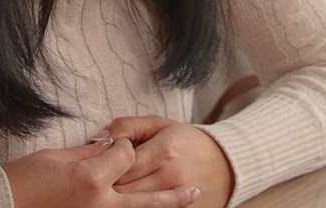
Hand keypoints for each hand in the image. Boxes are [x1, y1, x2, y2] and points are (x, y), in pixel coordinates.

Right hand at [3, 136, 202, 207]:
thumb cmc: (22, 182)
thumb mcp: (54, 158)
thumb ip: (88, 152)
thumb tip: (110, 145)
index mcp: (91, 177)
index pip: (125, 155)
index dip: (123, 147)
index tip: (115, 146)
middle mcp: (101, 202)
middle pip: (147, 192)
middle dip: (172, 187)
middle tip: (196, 186)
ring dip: (168, 206)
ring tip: (192, 199)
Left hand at [106, 116, 234, 207]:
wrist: (227, 166)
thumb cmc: (187, 142)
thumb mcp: (159, 125)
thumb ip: (126, 126)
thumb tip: (98, 138)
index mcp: (164, 151)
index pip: (121, 164)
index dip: (104, 165)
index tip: (100, 164)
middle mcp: (170, 177)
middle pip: (124, 189)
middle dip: (107, 187)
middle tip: (99, 183)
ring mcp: (177, 199)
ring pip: (134, 205)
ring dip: (119, 200)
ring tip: (111, 193)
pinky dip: (138, 207)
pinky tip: (130, 202)